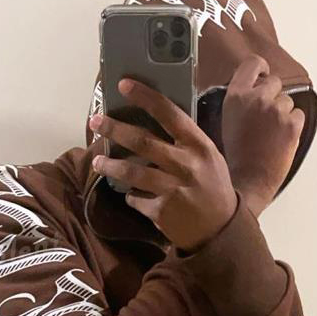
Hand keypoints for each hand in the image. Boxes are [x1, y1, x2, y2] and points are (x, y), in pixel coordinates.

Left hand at [89, 78, 237, 251]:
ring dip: (111, 165)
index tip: (123, 85)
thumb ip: (186, 142)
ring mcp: (173, 190)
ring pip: (133, 173)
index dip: (146, 97)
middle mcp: (186, 166)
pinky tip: (130, 193)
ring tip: (97, 161)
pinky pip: (136, 199)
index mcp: (200, 147)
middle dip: (115, 129)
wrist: (221, 231)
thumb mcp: (209, 158)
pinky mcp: (161, 212)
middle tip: (94, 122)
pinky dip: (130, 195)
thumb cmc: (213, 188)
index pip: (171, 114)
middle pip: (143, 141)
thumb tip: (153, 119)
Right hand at [221, 54, 305, 216]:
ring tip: (270, 134)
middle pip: (273, 81)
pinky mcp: (292, 124)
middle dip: (272, 95)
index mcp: (236, 97)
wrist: (247, 181)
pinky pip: (299, 115)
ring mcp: (277, 111)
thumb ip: (238, 102)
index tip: (263, 73)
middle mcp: (257, 99)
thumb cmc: (234, 158)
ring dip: (283, 113)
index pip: (253, 64)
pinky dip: (293, 126)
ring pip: (287, 101)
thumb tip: (251, 91)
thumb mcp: (225, 122)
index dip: (260, 68)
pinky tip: (280, 139)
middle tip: (265, 116)